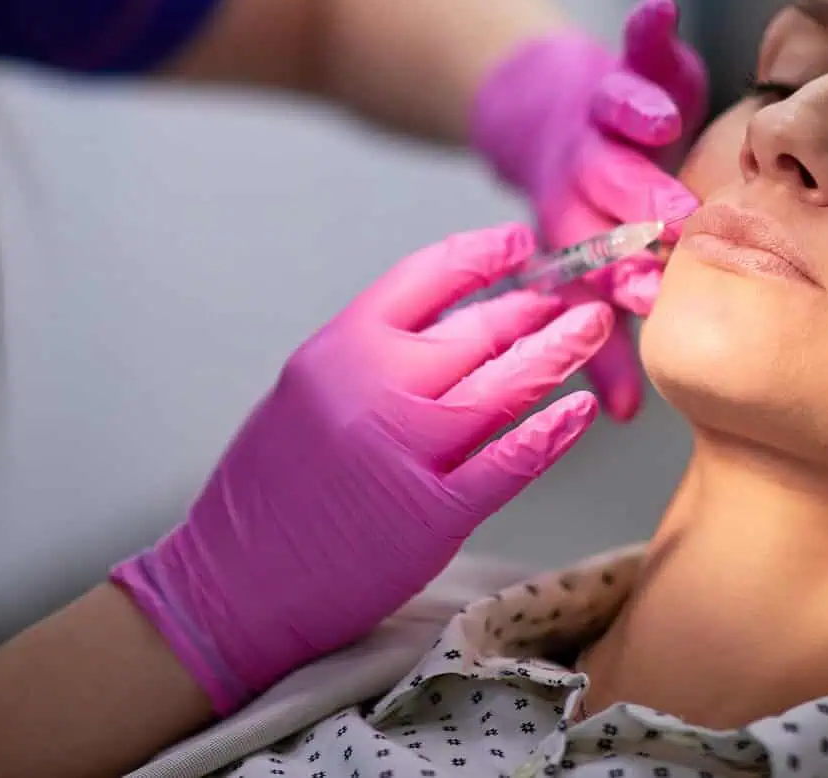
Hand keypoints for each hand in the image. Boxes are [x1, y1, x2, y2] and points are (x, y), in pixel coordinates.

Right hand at [111, 224, 611, 714]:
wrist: (234, 585)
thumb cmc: (271, 489)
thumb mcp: (307, 389)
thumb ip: (372, 352)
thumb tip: (452, 318)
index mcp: (339, 347)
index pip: (427, 275)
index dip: (483, 254)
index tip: (519, 243)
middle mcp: (375, 386)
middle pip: (479, 328)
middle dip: (537, 306)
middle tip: (578, 293)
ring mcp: (406, 450)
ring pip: (506, 385)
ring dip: (559, 352)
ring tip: (593, 329)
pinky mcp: (433, 514)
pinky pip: (510, 461)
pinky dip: (552, 432)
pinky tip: (581, 411)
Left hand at [470, 0, 707, 419]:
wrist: (540, 115)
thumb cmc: (586, 206)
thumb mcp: (587, 269)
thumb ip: (606, 335)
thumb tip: (623, 417)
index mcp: (578, 225)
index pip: (600, 256)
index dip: (621, 277)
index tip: (647, 299)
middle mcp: (586, 171)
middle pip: (608, 188)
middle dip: (638, 204)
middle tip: (672, 222)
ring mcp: (602, 116)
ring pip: (615, 118)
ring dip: (635, 119)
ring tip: (661, 122)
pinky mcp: (620, 66)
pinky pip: (636, 47)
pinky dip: (648, 27)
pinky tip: (657, 8)